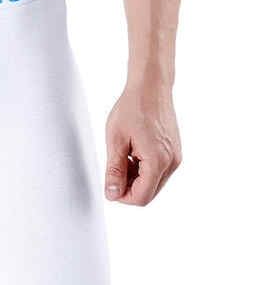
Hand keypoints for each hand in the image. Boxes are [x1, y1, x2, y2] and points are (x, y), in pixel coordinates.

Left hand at [105, 85, 180, 205]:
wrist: (151, 87)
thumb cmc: (132, 108)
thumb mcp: (115, 140)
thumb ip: (114, 170)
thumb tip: (112, 194)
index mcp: (158, 161)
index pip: (141, 197)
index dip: (122, 196)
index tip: (109, 185)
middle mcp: (172, 162)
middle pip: (149, 192)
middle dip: (129, 188)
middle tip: (113, 169)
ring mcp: (175, 158)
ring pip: (154, 183)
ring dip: (135, 178)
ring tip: (122, 156)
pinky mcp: (175, 152)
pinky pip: (159, 171)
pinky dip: (144, 169)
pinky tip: (132, 153)